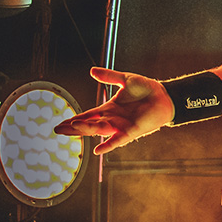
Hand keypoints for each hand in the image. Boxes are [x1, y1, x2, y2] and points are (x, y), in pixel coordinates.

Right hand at [54, 67, 173, 154]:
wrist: (164, 96)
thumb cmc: (146, 89)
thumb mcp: (125, 80)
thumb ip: (108, 76)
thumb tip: (92, 71)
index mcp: (108, 109)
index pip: (87, 115)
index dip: (74, 119)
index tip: (60, 124)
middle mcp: (112, 120)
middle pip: (88, 125)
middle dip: (73, 128)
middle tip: (57, 130)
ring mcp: (121, 126)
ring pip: (99, 130)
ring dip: (86, 129)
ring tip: (73, 127)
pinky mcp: (131, 131)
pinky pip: (118, 140)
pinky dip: (108, 145)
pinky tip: (97, 150)